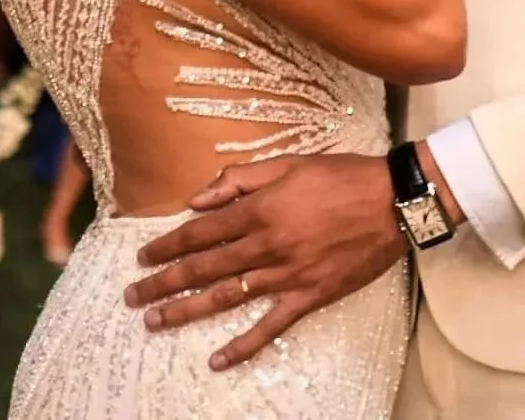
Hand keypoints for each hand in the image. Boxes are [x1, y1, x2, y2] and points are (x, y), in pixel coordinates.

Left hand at [124, 154, 404, 369]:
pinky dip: (243, 345)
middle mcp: (266, 244)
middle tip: (133, 296)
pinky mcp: (309, 296)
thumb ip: (240, 180)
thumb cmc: (340, 176)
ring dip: (187, 310)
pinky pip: (270, 326)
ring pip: (227, 297)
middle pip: (204, 267)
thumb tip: (197, 199)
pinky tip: (218, 360)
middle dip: (164, 281)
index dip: (167, 244)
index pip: (200, 231)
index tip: (142, 256)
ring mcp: (286, 274)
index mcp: (259, 209)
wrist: (391, 202)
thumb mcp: (288, 164)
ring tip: (155, 322)